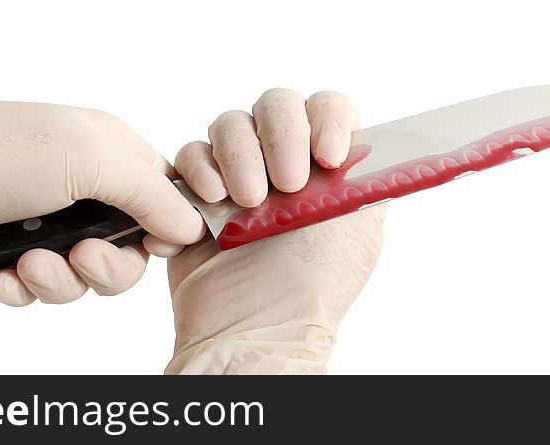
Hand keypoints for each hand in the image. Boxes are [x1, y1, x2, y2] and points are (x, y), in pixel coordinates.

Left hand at [0, 100, 204, 304]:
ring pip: (85, 274)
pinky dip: (25, 287)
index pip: (163, 197)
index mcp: (111, 150)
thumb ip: (149, 194)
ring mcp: (49, 216)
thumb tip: (191, 225)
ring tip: (27, 265)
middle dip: (105, 267)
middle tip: (79, 259)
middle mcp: (84, 183)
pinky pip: (42, 283)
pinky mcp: (16, 245)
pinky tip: (2, 276)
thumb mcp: (89, 159)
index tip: (149, 247)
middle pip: (128, 248)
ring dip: (60, 280)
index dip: (162, 229)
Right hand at [163, 89, 386, 373]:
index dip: (326, 118)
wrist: (254, 327)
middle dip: (281, 135)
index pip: (328, 108)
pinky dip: (199, 172)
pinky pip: (191, 155)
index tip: (327, 156)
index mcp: (328, 168)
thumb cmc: (311, 286)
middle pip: (277, 105)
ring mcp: (239, 174)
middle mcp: (284, 163)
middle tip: (287, 184)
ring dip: (238, 156)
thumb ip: (359, 170)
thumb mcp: (358, 224)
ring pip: (230, 124)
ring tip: (246, 203)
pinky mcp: (197, 191)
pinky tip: (212, 205)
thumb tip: (354, 137)